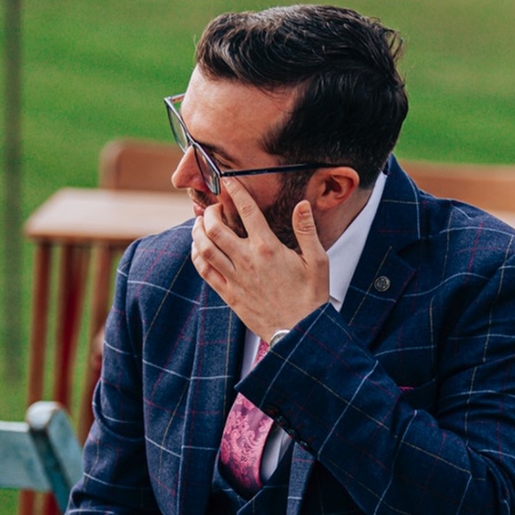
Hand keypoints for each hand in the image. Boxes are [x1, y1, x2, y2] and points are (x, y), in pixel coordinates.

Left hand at [190, 177, 328, 341]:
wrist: (299, 333)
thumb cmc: (311, 297)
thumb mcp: (318, 262)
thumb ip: (307, 231)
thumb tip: (302, 205)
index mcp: (268, 248)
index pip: (247, 211)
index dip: (235, 191)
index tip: (228, 181)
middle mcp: (247, 260)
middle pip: (215, 227)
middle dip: (209, 211)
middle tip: (213, 207)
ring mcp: (235, 278)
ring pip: (204, 247)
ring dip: (197, 231)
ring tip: (200, 223)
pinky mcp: (229, 294)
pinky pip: (204, 271)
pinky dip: (196, 255)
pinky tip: (198, 248)